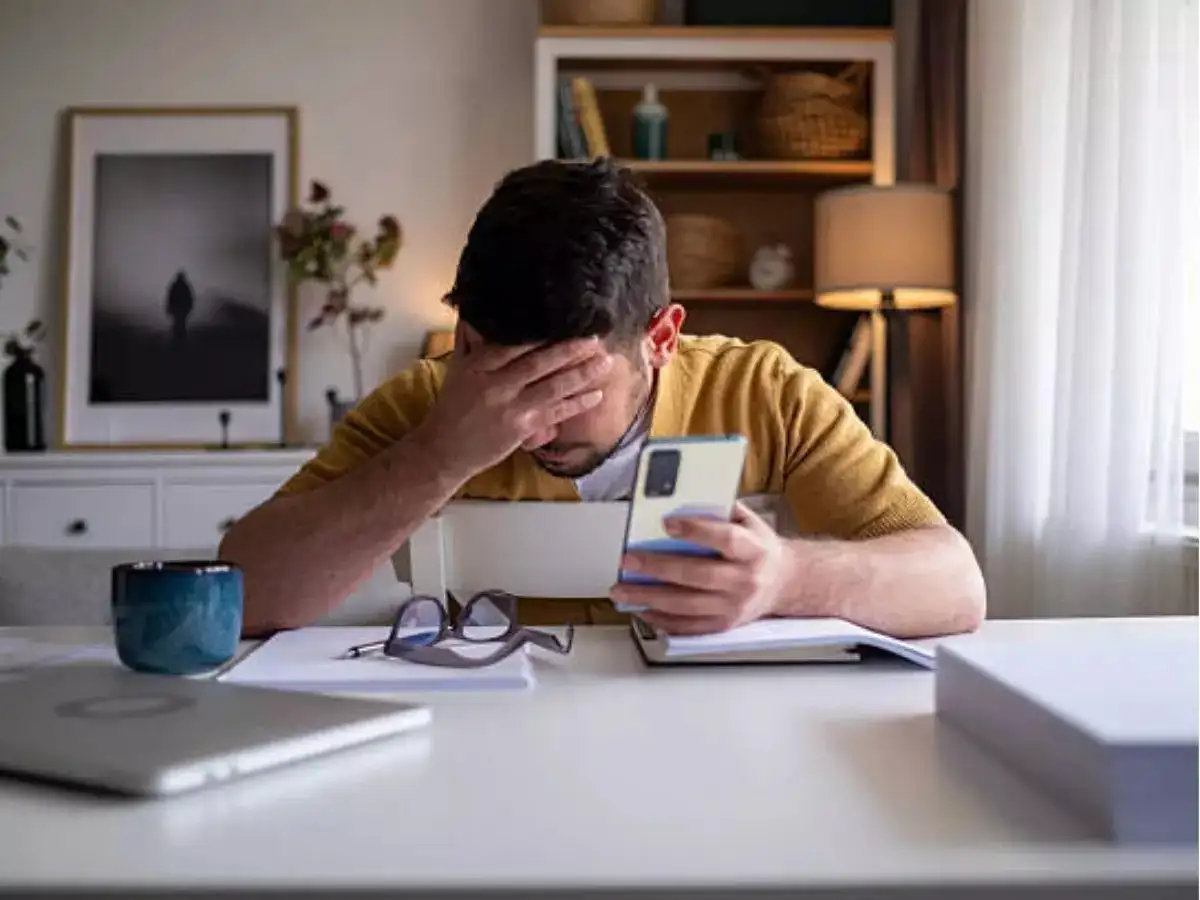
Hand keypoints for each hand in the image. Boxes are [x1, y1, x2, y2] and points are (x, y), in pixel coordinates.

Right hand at [414, 330, 611, 481]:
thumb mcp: (457, 370)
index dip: (542, 333)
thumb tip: (474, 312)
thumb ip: (468, 341)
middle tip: (595, 337)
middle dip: (570, 349)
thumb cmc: (452, 408)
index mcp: (479, 365)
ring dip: (581, 374)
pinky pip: (555, 413)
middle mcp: (496, 384)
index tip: (565, 321)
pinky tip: (596, 395)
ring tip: (604, 362)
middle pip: (539, 362)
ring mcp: (511, 407)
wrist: (443, 450)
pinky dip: (577, 404)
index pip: (514, 344)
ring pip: (552, 387)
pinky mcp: (522, 428)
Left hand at [611, 501, 787, 634]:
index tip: (666, 524)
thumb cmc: (757, 548)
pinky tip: (640, 608)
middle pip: (698, 575)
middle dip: (658, 568)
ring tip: (621, 590)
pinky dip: (661, 620)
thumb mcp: (749, 522)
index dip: (696, 531)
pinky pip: (688, 627)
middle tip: (628, 561)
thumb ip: (720, 512)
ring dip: (649, 598)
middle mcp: (745, 581)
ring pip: (687, 606)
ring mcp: (733, 607)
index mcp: (754, 550)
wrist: (782, 583)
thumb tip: (679, 502)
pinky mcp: (723, 626)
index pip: (726, 540)